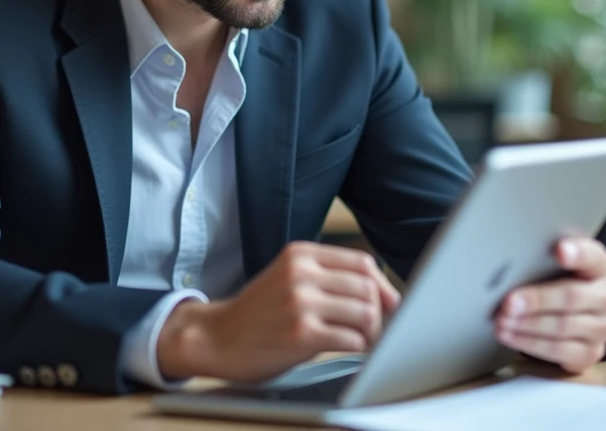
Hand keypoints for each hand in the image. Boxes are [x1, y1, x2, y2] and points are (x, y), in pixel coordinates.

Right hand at [157, 241, 400, 382]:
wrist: (217, 338)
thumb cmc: (258, 313)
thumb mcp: (288, 278)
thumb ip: (327, 277)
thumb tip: (384, 294)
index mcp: (300, 254)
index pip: (361, 262)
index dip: (382, 285)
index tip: (389, 304)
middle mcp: (301, 273)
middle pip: (367, 287)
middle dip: (381, 312)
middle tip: (376, 329)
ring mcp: (301, 302)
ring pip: (365, 312)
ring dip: (372, 332)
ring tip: (363, 341)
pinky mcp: (301, 334)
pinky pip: (352, 339)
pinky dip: (359, 348)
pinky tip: (349, 350)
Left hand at [494, 237, 605, 373]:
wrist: (577, 309)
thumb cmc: (560, 278)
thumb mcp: (556, 261)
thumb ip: (543, 256)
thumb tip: (510, 258)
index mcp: (601, 266)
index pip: (592, 256)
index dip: (577, 253)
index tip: (559, 250)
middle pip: (572, 297)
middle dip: (537, 300)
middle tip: (509, 303)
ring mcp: (603, 327)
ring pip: (564, 327)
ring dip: (528, 325)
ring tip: (502, 321)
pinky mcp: (591, 352)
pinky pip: (560, 351)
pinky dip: (530, 344)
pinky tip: (511, 336)